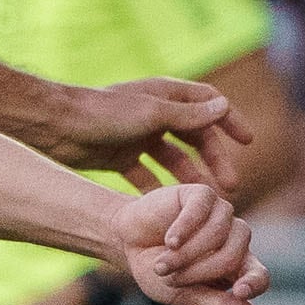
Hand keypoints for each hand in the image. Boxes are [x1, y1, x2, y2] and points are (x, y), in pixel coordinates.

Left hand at [45, 76, 248, 192]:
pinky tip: (169, 209)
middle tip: (230, 187)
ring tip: (205, 201)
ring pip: (173, 159)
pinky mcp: (120, 156)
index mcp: (165, 95)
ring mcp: (138, 135)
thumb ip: (188, 115)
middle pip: (194, 136)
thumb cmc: (103, 114)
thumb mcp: (152, 115)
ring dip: (190, 178)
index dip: (229, 120)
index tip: (248, 142)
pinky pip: (147, 175)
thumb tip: (224, 106)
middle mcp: (154, 113)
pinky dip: (158, 189)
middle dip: (213, 160)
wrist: (56, 126)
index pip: (208, 103)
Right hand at [105, 183, 269, 304]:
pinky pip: (202, 210)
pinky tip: (169, 240)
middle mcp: (235, 237)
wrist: (128, 243)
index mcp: (237, 266)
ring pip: (219, 233)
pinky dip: (184, 229)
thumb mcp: (187, 296)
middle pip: (233, 256)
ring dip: (186, 255)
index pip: (260, 276)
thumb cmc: (160, 272)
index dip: (253, 283)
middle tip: (171, 278)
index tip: (239, 292)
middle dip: (198, 272)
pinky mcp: (202, 194)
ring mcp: (221, 213)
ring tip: (162, 264)